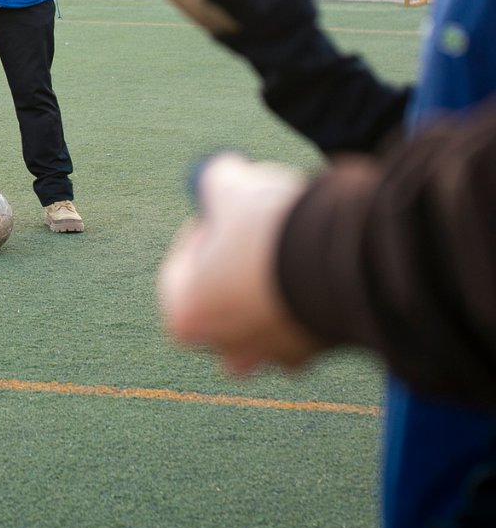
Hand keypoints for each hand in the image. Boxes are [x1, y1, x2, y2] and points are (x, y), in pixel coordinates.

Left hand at [158, 154, 323, 374]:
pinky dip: (305, 291)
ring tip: (289, 241)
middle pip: (221, 296)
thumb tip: (216, 174)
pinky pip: (302, 317)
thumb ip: (213, 180)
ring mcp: (273, 353)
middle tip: (256, 228)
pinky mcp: (316, 350)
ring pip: (262, 311)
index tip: (221, 210)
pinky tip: (317, 260)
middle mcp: (225, 345)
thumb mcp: (230, 187)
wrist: (345, 262)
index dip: (202, 231)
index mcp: (186, 315)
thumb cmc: (269, 233)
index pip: (182, 268)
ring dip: (271, 280)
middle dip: (236, 262)